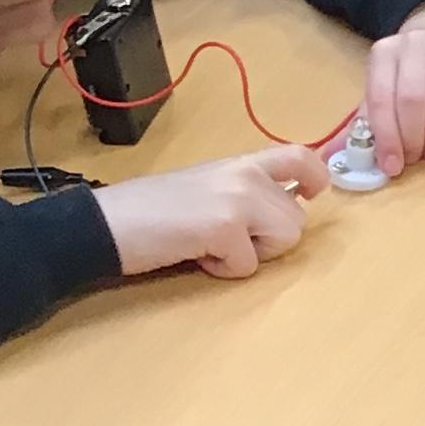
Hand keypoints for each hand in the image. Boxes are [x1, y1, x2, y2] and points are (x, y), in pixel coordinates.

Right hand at [95, 148, 329, 279]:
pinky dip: (223, 270)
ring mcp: (238, 198)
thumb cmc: (149, 211)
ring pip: (285, 239)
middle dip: (269, 240)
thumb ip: (243, 192)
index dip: (317, 177)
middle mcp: (246, 174)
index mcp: (240, 163)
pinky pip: (249, 265)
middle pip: (297, 218)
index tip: (311, 194)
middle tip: (227, 240)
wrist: (107, 223)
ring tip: (211, 246)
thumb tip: (278, 208)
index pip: (300, 155)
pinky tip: (194, 254)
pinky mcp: (226, 227)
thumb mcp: (205, 188)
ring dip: (251, 254)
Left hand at [363, 0, 424, 174]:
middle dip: (414, 139)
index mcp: (384, 54)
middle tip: (417, 159)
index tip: (392, 166)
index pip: (380, 99)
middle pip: (412, 99)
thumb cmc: (411, 66)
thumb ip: (365, 120)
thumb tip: (334, 157)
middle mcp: (414, 45)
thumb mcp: (384, 84)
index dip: (386, 137)